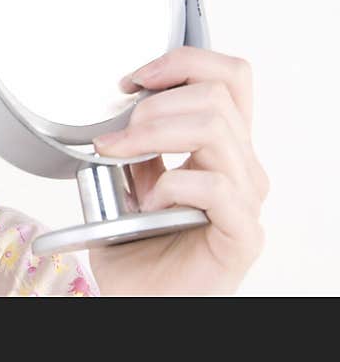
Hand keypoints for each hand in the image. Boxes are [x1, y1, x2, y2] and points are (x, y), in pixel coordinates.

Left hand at [87, 46, 269, 294]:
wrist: (143, 299)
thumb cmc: (138, 244)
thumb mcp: (125, 179)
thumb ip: (132, 145)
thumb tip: (116, 113)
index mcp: (220, 144)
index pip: (227, 76)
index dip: (181, 62)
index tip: (131, 80)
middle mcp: (241, 166)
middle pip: (216, 95)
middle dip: (153, 104)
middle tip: (117, 134)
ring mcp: (245, 199)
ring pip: (214, 130)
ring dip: (153, 136)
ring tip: (122, 159)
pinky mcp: (242, 234)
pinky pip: (215, 187)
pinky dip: (170, 185)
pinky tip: (148, 203)